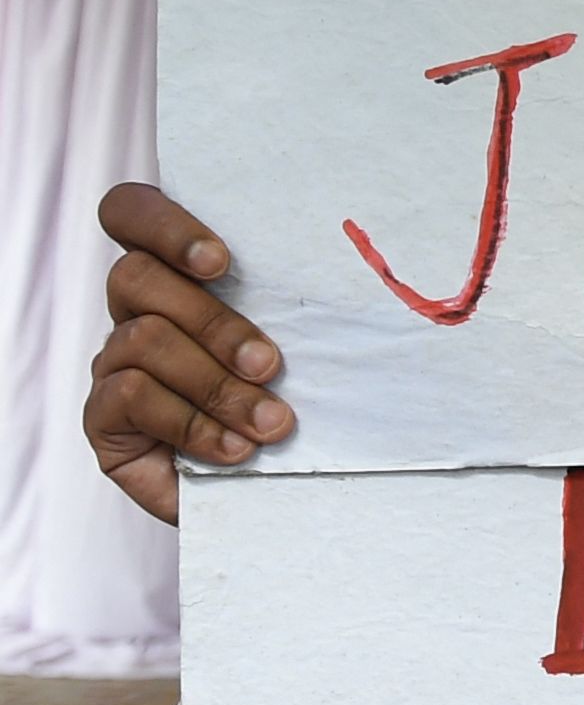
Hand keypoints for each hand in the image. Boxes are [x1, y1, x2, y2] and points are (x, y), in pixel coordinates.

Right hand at [84, 185, 291, 522]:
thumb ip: (298, 309)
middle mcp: (135, 312)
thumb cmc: (293, 401)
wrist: (270, 491)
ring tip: (272, 423)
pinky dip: (192, 423)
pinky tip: (235, 449)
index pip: (131, 213)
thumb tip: (359, 276)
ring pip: (142, 339)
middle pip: (135, 277)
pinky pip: (130, 396)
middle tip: (272, 365)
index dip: (163, 224)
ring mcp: (113, 363)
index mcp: (175, 276)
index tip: (221, 261)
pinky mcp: (103, 417)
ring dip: (216, 384)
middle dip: (213, 321)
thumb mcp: (303, 350)